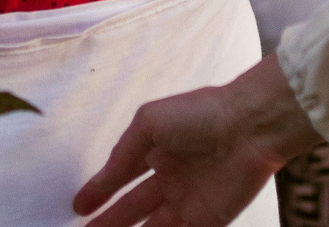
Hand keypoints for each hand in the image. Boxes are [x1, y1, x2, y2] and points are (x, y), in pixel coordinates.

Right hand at [73, 58, 320, 225]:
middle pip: (133, 207)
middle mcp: (170, 176)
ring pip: (152, 226)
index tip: (79, 206)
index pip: (122, 175)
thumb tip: (103, 178)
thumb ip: (123, 153)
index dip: (100, 190)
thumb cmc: (200, 114)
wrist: (249, 127)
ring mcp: (188, 200)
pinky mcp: (208, 219)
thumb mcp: (149, 123)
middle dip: (109, 221)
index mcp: (157, 148)